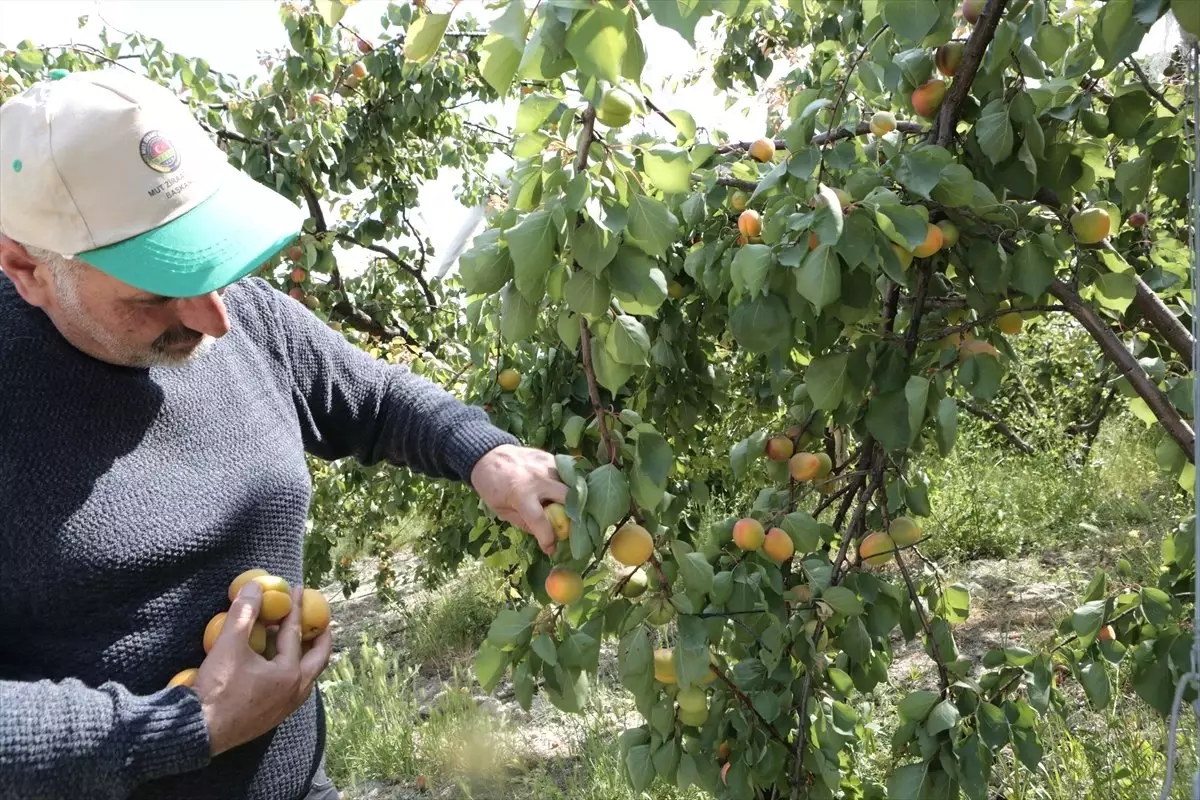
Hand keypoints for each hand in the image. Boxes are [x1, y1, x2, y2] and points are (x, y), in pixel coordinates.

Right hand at [193, 581, 332, 756]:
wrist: (199, 730)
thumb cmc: (217, 689)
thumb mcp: (229, 646)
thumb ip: (244, 613)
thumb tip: (255, 586)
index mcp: (290, 674)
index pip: (295, 633)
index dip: (295, 608)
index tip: (297, 590)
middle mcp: (295, 692)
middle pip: (318, 659)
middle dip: (320, 637)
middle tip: (320, 620)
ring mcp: (285, 707)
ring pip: (306, 676)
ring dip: (307, 655)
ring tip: (302, 640)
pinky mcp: (272, 717)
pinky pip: (292, 688)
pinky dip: (292, 670)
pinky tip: (277, 664)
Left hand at [470, 444, 568, 554]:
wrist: (488, 456)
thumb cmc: (492, 486)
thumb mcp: (501, 510)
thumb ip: (523, 522)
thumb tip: (543, 533)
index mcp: (521, 494)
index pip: (540, 520)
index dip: (548, 538)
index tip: (551, 548)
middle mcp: (538, 479)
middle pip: (568, 497)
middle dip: (573, 513)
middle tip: (570, 524)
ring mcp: (545, 465)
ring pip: (571, 481)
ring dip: (573, 496)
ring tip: (571, 507)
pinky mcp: (549, 456)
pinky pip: (566, 472)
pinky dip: (569, 483)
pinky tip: (566, 490)